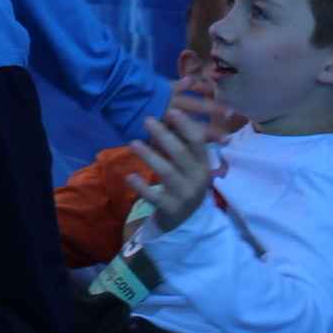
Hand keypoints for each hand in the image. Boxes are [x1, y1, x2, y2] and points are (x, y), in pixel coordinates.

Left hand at [123, 84, 223, 232]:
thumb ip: (183, 144)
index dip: (186, 126)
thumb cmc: (186, 183)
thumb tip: (169, 113)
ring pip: (167, 172)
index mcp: (204, 164)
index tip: (170, 111)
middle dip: (164, 135)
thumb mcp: (191, 165)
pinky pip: (154, 196)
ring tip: (133, 143)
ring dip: (150, 156)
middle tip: (146, 120)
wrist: (186, 220)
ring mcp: (184, 194)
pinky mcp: (170, 208)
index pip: (198, 142)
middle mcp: (197, 178)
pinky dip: (141, 186)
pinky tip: (129, 176)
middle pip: (181, 154)